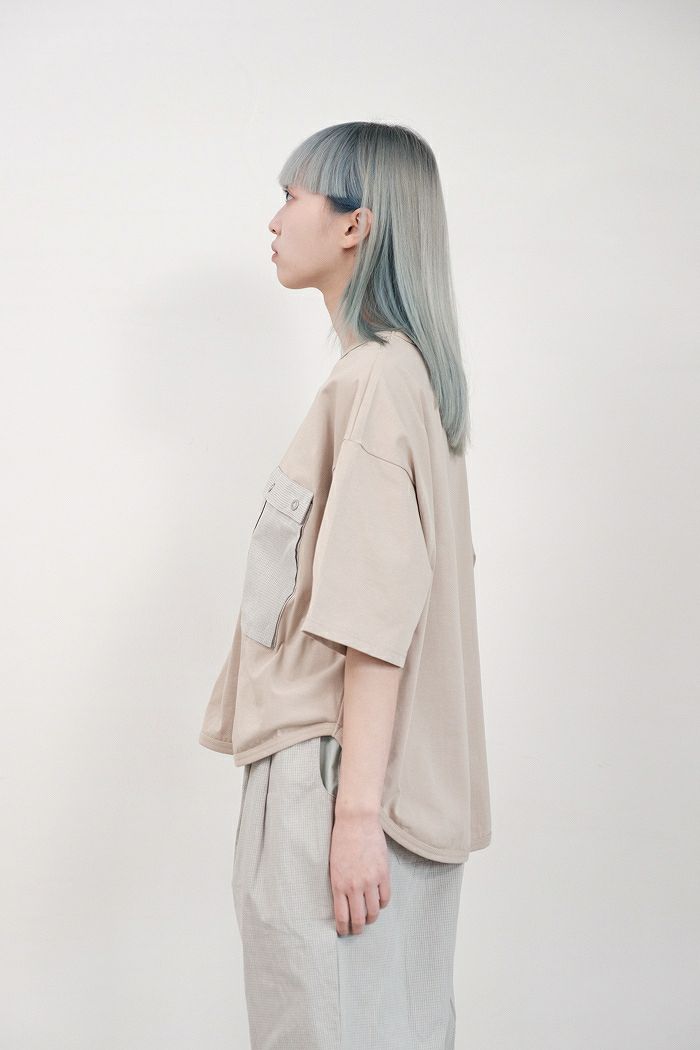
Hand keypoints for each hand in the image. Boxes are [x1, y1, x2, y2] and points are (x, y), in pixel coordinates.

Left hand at [329, 809, 391, 935]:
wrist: (356, 820)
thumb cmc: (341, 840)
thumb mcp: (333, 865)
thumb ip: (339, 884)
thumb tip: (344, 902)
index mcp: (339, 884)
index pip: (342, 917)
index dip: (344, 928)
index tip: (344, 932)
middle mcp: (354, 886)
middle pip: (359, 918)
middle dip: (358, 928)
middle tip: (357, 930)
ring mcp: (370, 880)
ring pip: (374, 911)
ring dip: (371, 918)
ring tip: (369, 918)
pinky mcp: (383, 873)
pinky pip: (385, 897)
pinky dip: (382, 904)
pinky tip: (378, 903)